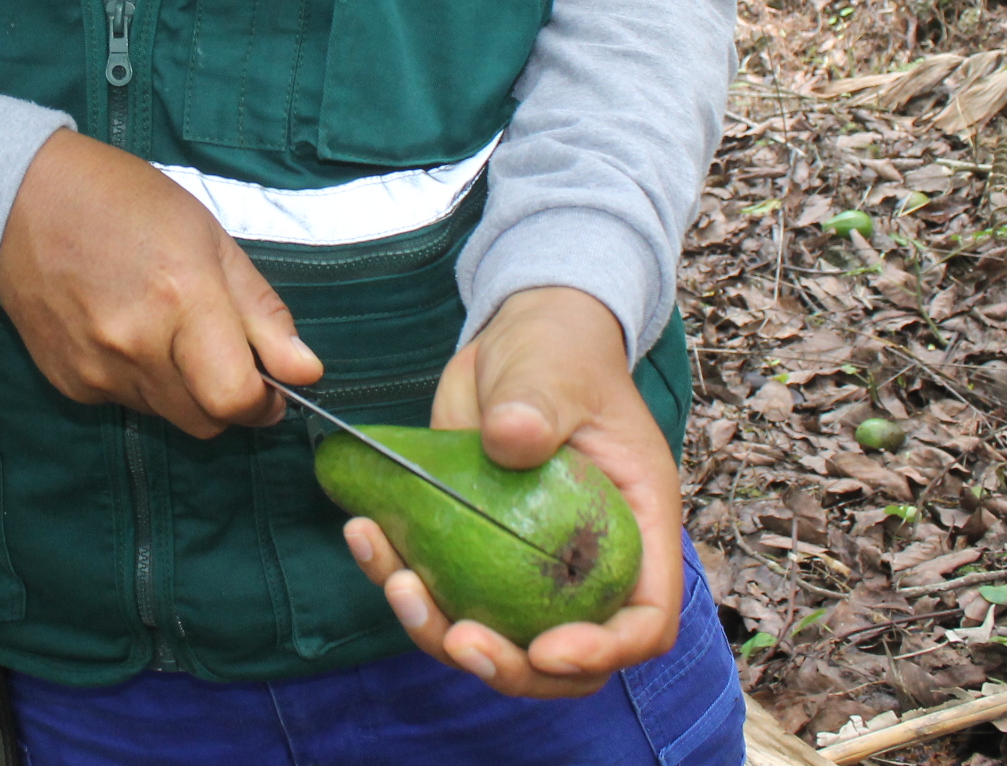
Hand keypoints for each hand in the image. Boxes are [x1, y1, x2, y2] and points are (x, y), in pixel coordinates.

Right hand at [0, 130, 321, 437]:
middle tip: (224, 355)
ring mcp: (97, 369)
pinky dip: (141, 383)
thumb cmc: (124, 203)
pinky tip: (125, 332)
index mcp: (182, 297)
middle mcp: (136, 344)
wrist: (20, 199)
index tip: (272, 385)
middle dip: (228, 400)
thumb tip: (305, 372)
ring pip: (168, 417)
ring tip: (166, 330)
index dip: (265, 403)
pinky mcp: (69, 383)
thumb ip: (261, 311)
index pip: (236, 398)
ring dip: (184, 391)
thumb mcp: (210, 237)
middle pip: (207, 421)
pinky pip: (126, 404)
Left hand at [343, 286, 681, 697]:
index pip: (640, 622)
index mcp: (635, 532)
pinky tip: (365, 533)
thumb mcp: (555, 373)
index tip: (546, 649)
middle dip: (508, 665)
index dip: (600, 651)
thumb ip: (539, 405)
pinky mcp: (472, 549)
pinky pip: (440, 588)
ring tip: (395, 580)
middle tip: (457, 640)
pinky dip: (399, 574)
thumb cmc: (559, 356)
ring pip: (491, 635)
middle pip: (560, 658)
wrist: (516, 341)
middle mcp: (584, 564)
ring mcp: (525, 564)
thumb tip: (511, 438)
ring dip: (437, 628)